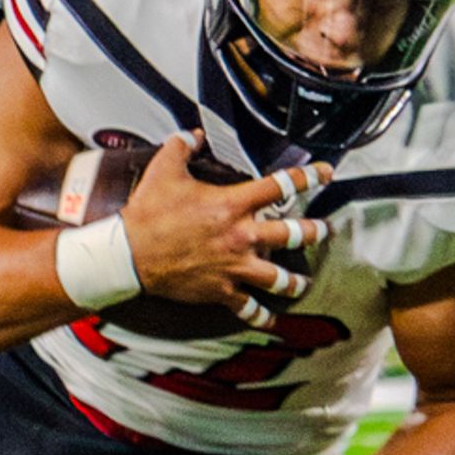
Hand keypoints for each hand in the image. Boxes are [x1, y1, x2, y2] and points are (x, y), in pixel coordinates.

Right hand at [120, 135, 327, 328]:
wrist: (129, 256)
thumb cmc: (147, 213)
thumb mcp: (164, 169)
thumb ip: (182, 145)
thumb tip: (193, 134)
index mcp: (232, 205)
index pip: (280, 186)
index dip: (309, 177)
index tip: (325, 173)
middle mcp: (241, 237)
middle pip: (293, 235)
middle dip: (315, 232)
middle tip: (324, 230)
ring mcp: (234, 267)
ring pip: (279, 279)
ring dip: (295, 282)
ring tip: (303, 283)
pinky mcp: (221, 291)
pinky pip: (248, 308)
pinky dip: (260, 316)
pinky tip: (271, 321)